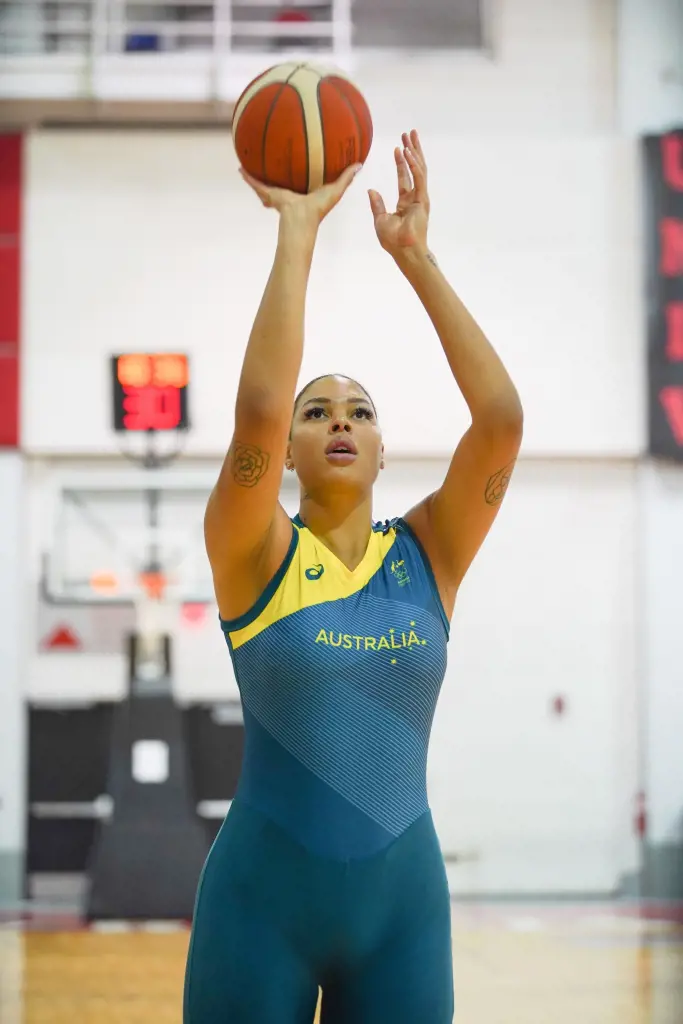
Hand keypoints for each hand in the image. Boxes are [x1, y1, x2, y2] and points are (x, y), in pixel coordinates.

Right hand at [239, 163, 361, 230]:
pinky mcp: (268, 194)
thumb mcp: (335, 190)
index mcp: (303, 192)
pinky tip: (240, 167)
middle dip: (277, 172)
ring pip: (265, 182)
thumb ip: (347, 177)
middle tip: (274, 159)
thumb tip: (360, 164)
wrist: (301, 219)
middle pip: (281, 180)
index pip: (302, 180)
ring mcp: (276, 194)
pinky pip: (255, 183)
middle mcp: (288, 193)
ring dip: (258, 173)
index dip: (301, 171)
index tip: (300, 161)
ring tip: (251, 160)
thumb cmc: (318, 209)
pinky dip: (248, 177)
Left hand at [368, 130, 429, 260]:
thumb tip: (371, 190)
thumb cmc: (394, 241)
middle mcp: (415, 198)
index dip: (401, 162)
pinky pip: (419, 178)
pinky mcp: (423, 200)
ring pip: (419, 169)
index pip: (404, 177)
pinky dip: (413, 165)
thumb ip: (377, 204)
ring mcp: (421, 198)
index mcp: (406, 202)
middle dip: (412, 150)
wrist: (404, 251)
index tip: (398, 148)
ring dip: (414, 152)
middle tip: (409, 134)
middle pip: (414, 168)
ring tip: (410, 137)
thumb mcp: (380, 219)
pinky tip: (409, 153)